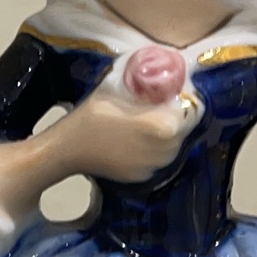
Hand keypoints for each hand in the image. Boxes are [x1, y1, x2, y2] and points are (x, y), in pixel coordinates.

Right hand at [0, 84, 197, 219]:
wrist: (68, 148)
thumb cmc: (91, 114)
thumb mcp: (119, 89)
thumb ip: (146, 86)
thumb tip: (163, 78)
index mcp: (163, 126)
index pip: (189, 112)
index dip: (179, 103)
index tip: (167, 98)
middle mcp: (164, 150)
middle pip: (182, 131)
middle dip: (173, 120)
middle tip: (155, 110)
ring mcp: (152, 166)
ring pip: (170, 148)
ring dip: (164, 137)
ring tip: (144, 126)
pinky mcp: (141, 177)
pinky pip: (155, 161)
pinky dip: (149, 151)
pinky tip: (133, 142)